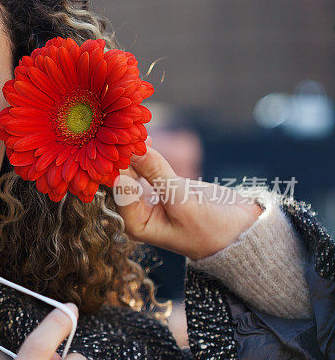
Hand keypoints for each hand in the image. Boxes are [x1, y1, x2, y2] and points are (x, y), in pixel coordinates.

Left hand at [113, 136, 262, 259]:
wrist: (239, 230)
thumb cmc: (210, 227)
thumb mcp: (182, 200)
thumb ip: (157, 174)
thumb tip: (135, 150)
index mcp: (135, 223)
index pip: (119, 190)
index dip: (120, 166)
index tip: (123, 143)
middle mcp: (135, 211)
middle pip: (122, 179)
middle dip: (124, 156)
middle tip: (126, 131)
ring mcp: (145, 197)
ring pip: (132, 170)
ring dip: (133, 152)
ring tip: (135, 130)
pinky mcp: (158, 184)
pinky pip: (146, 166)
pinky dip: (145, 153)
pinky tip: (144, 137)